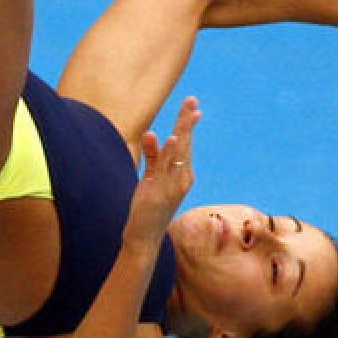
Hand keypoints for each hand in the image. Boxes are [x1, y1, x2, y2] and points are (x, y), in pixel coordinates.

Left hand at [123, 97, 200, 252]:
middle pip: (186, 143)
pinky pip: (166, 168)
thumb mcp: (151, 179)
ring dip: (183, 130)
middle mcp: (183, 178)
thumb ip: (152, 157)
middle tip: (192, 99)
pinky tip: (174, 138)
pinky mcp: (163, 192)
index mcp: (182, 174)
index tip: (192, 105)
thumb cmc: (148, 208)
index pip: (186, 142)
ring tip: (188, 111)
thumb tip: (152, 133)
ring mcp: (174, 185)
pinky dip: (170, 152)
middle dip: (188, 120)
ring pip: (179, 152)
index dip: (188, 123)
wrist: (144, 237)